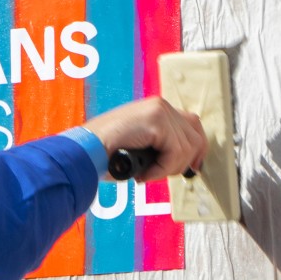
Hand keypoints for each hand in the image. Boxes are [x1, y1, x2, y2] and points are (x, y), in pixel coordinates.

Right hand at [83, 98, 205, 181]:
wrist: (84, 150)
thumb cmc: (103, 154)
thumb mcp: (139, 146)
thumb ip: (159, 146)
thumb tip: (184, 161)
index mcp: (156, 109)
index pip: (191, 125)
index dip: (196, 148)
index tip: (192, 167)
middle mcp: (160, 105)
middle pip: (195, 135)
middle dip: (183, 162)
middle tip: (161, 174)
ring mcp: (159, 110)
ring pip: (187, 147)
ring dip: (168, 168)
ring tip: (147, 173)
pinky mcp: (157, 120)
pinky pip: (175, 152)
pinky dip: (161, 169)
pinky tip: (144, 173)